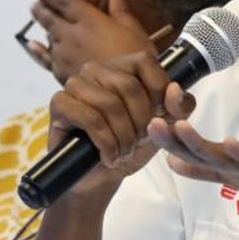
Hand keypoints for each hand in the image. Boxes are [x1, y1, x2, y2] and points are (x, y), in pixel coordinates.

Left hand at [27, 0, 158, 84]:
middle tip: (35, 3)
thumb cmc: (135, 61)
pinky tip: (32, 45)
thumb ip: (121, 8)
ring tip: (36, 15)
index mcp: (89, 20)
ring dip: (41, 26)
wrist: (125, 95)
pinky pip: (45, 58)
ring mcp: (65, 54)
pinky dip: (37, 50)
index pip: (63, 1)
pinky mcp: (62, 73)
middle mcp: (72, 35)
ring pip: (47, 36)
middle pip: (49, 18)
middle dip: (41, 8)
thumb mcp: (134, 30)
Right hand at [44, 52, 198, 193]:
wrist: (100, 177)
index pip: (146, 62)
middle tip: (138, 142)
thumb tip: (175, 90)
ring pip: (110, 104)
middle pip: (129, 87)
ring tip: (124, 152)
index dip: (157, 94)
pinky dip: (106, 144)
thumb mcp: (164, 126)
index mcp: (123, 67)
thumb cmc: (130, 146)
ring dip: (123, 137)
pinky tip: (108, 157)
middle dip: (140, 123)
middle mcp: (97, 69)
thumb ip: (178, 107)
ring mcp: (76, 84)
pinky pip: (90, 119)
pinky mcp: (60, 103)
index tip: (156, 120)